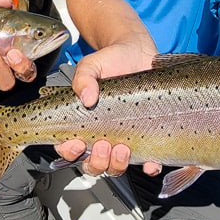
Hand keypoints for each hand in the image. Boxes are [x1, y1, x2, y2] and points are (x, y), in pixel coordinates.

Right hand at [53, 41, 162, 177]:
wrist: (140, 52)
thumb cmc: (113, 60)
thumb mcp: (92, 64)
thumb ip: (83, 77)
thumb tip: (87, 98)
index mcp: (83, 122)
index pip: (69, 147)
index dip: (69, 152)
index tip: (77, 143)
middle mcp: (102, 134)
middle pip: (92, 164)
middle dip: (96, 162)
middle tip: (104, 145)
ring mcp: (124, 137)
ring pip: (115, 167)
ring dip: (117, 165)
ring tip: (123, 148)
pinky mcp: (146, 137)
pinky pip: (147, 161)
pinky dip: (149, 167)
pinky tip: (150, 162)